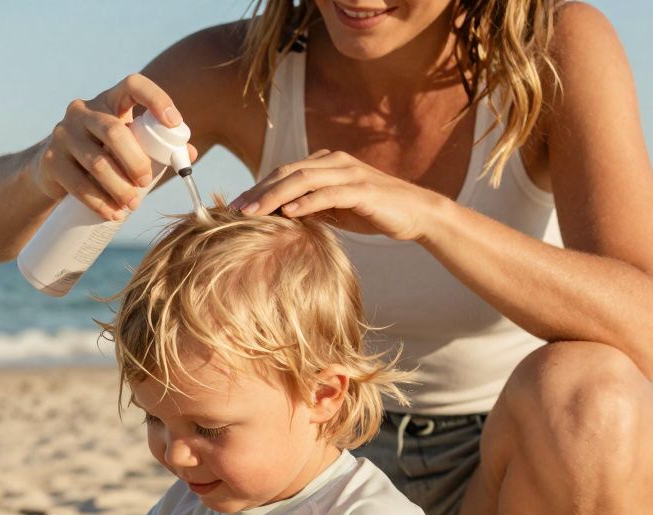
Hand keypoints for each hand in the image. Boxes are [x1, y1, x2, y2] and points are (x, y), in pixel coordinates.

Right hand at [28, 73, 198, 221]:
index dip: (156, 99)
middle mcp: (82, 111)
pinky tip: (113, 213)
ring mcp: (62, 134)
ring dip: (119, 188)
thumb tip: (190, 155)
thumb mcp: (127, 144)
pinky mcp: (50, 161)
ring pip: (97, 162)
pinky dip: (99, 202)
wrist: (53, 170)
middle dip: (135, 161)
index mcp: (108, 101)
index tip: (174, 124)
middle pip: (113, 131)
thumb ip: (156, 146)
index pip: (133, 84)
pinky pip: (78, 184)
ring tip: (132, 205)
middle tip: (146, 183)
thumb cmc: (102, 154)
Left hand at [229, 150, 442, 241]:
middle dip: (258, 191)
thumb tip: (279, 216)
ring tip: (253, 212)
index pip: (284, 172)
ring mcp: (350, 173)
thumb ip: (310, 206)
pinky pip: (329, 193)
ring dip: (275, 196)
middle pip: (288, 172)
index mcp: (327, 163)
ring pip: (303, 179)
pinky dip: (307, 202)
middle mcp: (335, 161)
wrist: (417, 213)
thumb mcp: (336, 208)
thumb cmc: (374, 212)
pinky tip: (289, 213)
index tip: (235, 206)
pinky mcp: (363, 189)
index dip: (258, 187)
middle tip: (234, 209)